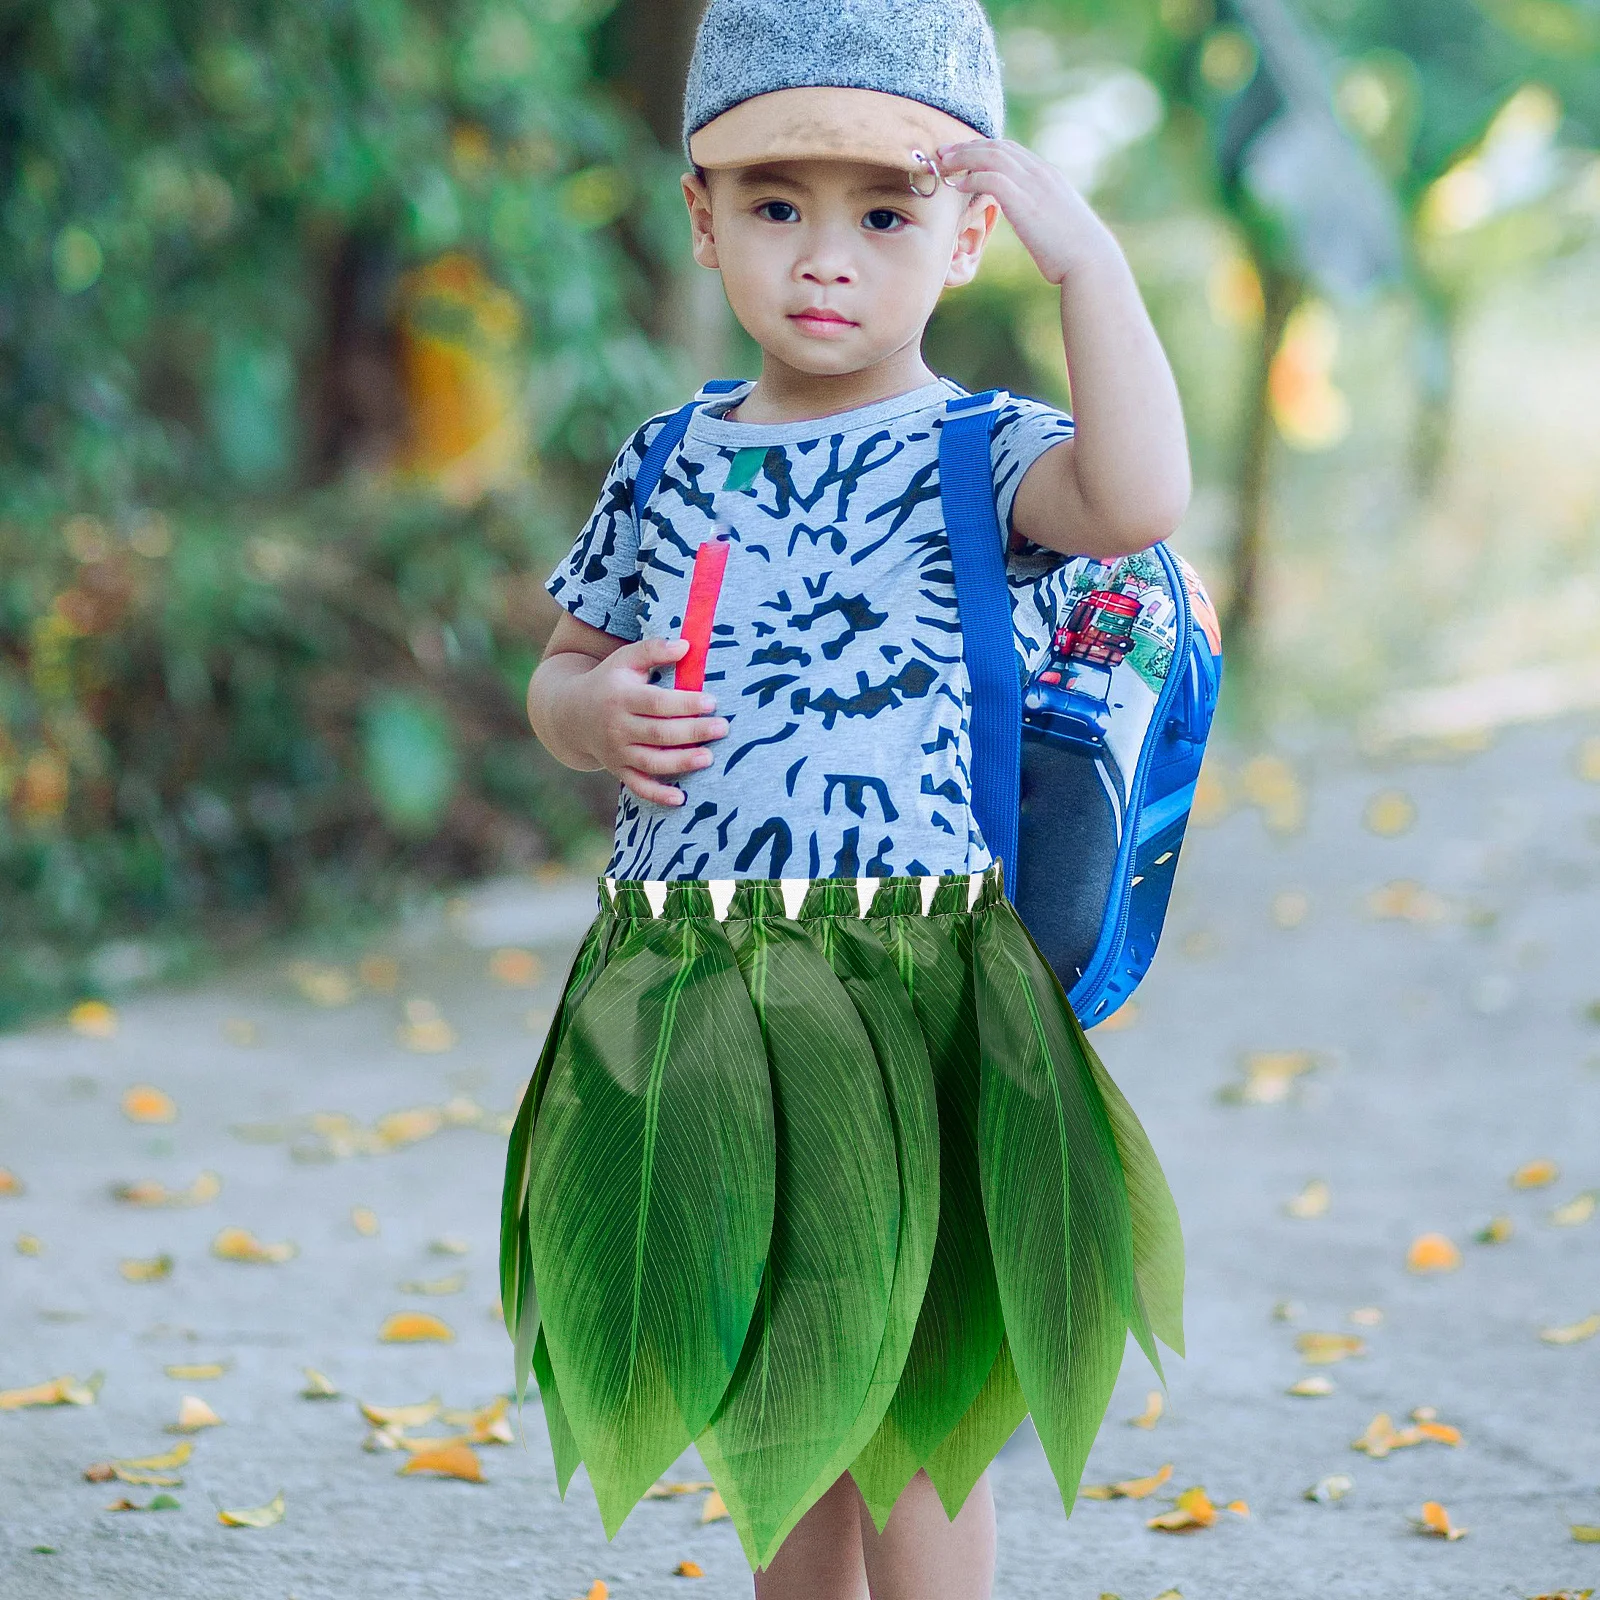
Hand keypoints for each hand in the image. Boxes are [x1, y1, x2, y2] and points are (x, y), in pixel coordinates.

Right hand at [573, 636, 729, 807]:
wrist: (571, 713)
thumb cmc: (609, 681)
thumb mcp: (625, 659)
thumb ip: (653, 649)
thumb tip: (686, 646)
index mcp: (621, 697)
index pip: (657, 702)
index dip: (685, 703)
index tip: (712, 702)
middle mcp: (617, 727)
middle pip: (659, 733)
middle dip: (693, 732)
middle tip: (723, 728)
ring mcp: (617, 752)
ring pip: (652, 761)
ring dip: (681, 762)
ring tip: (709, 758)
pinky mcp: (618, 770)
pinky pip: (638, 786)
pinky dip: (657, 795)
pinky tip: (681, 799)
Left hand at [937, 139, 1114, 285]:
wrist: (1090, 260)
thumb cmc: (1073, 252)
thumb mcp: (1056, 223)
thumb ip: (1041, 213)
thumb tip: (1033, 221)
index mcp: (1048, 176)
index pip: (1011, 150)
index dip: (983, 148)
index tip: (962, 153)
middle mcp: (1040, 173)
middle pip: (998, 146)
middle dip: (967, 146)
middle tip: (943, 151)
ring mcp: (1033, 185)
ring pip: (991, 156)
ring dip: (963, 156)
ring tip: (943, 162)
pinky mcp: (1024, 201)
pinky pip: (991, 178)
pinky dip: (971, 177)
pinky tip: (957, 184)